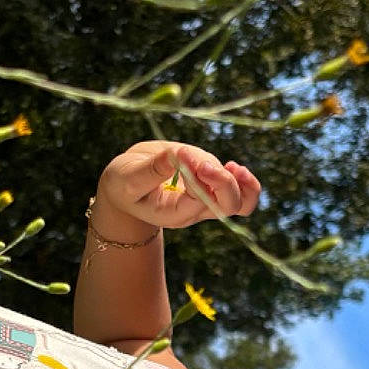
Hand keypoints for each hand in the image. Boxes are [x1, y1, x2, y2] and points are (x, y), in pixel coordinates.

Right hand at [94, 140, 261, 239]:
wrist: (126, 187)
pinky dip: (241, 178)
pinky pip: (238, 189)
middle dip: (225, 183)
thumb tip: (178, 157)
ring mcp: (206, 198)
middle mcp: (195, 210)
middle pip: (228, 207)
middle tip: (205, 164)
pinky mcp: (210, 184)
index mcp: (175, 213)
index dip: (198, 177)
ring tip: (233, 166)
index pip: (199, 199)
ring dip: (244, 183)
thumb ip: (153, 169)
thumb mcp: (129, 178)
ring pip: (241, 201)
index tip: (180, 155)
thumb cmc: (124, 185)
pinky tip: (232, 166)